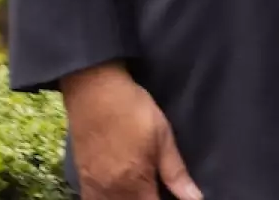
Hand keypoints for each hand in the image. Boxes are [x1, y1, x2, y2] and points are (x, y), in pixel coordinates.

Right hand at [62, 62, 202, 199]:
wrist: (94, 90)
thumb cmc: (133, 109)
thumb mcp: (162, 134)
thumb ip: (176, 172)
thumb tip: (195, 198)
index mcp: (137, 184)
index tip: (173, 196)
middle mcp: (113, 193)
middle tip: (157, 188)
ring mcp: (95, 189)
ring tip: (142, 188)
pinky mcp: (83, 181)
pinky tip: (119, 192)